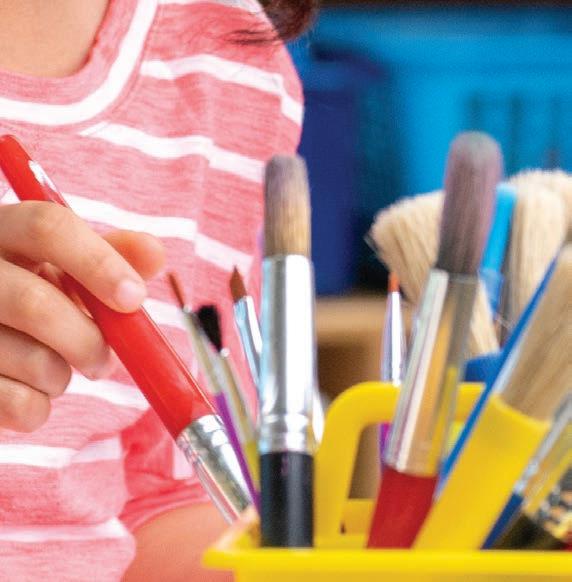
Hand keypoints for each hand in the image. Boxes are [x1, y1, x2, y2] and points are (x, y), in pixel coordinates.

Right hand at [0, 201, 164, 431]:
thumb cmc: (32, 293)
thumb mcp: (66, 267)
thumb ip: (112, 257)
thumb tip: (155, 254)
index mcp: (5, 233)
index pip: (48, 228)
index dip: (100, 263)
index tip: (135, 298)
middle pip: (36, 304)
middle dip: (88, 341)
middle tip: (104, 361)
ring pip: (31, 359)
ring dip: (62, 376)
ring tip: (55, 370)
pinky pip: (16, 404)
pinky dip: (39, 406)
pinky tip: (29, 391)